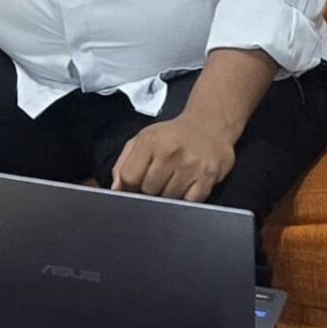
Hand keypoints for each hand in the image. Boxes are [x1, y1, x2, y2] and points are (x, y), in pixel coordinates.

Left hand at [110, 113, 236, 202]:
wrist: (210, 125)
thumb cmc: (173, 135)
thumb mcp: (144, 139)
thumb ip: (124, 163)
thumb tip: (116, 189)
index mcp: (150, 141)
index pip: (129, 177)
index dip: (129, 185)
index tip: (135, 184)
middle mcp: (170, 152)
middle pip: (148, 191)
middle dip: (149, 190)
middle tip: (158, 179)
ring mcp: (190, 166)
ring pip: (168, 199)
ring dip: (167, 196)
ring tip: (173, 180)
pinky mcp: (207, 178)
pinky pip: (188, 203)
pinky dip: (185, 200)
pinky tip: (186, 186)